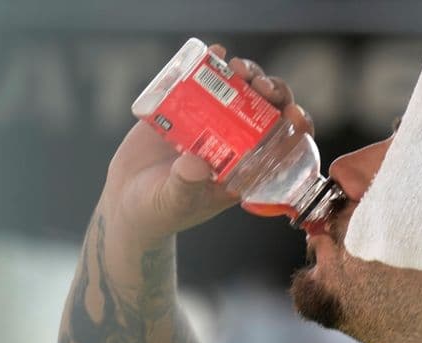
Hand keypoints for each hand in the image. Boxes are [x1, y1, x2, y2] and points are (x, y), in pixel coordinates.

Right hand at [100, 44, 314, 243]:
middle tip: (262, 86)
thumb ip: (186, 186)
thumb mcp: (173, 202)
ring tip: (239, 69)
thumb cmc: (158, 210)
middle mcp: (236, 143)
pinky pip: (205, 80)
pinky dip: (213, 64)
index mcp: (246, 169)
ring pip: (242, 91)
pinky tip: (216, 52)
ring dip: (248, 75)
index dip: (297, 129)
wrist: (124, 199)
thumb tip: (197, 164)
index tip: (294, 115)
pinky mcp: (186, 107)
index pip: (284, 146)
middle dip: (273, 93)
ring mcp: (212, 122)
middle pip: (268, 111)